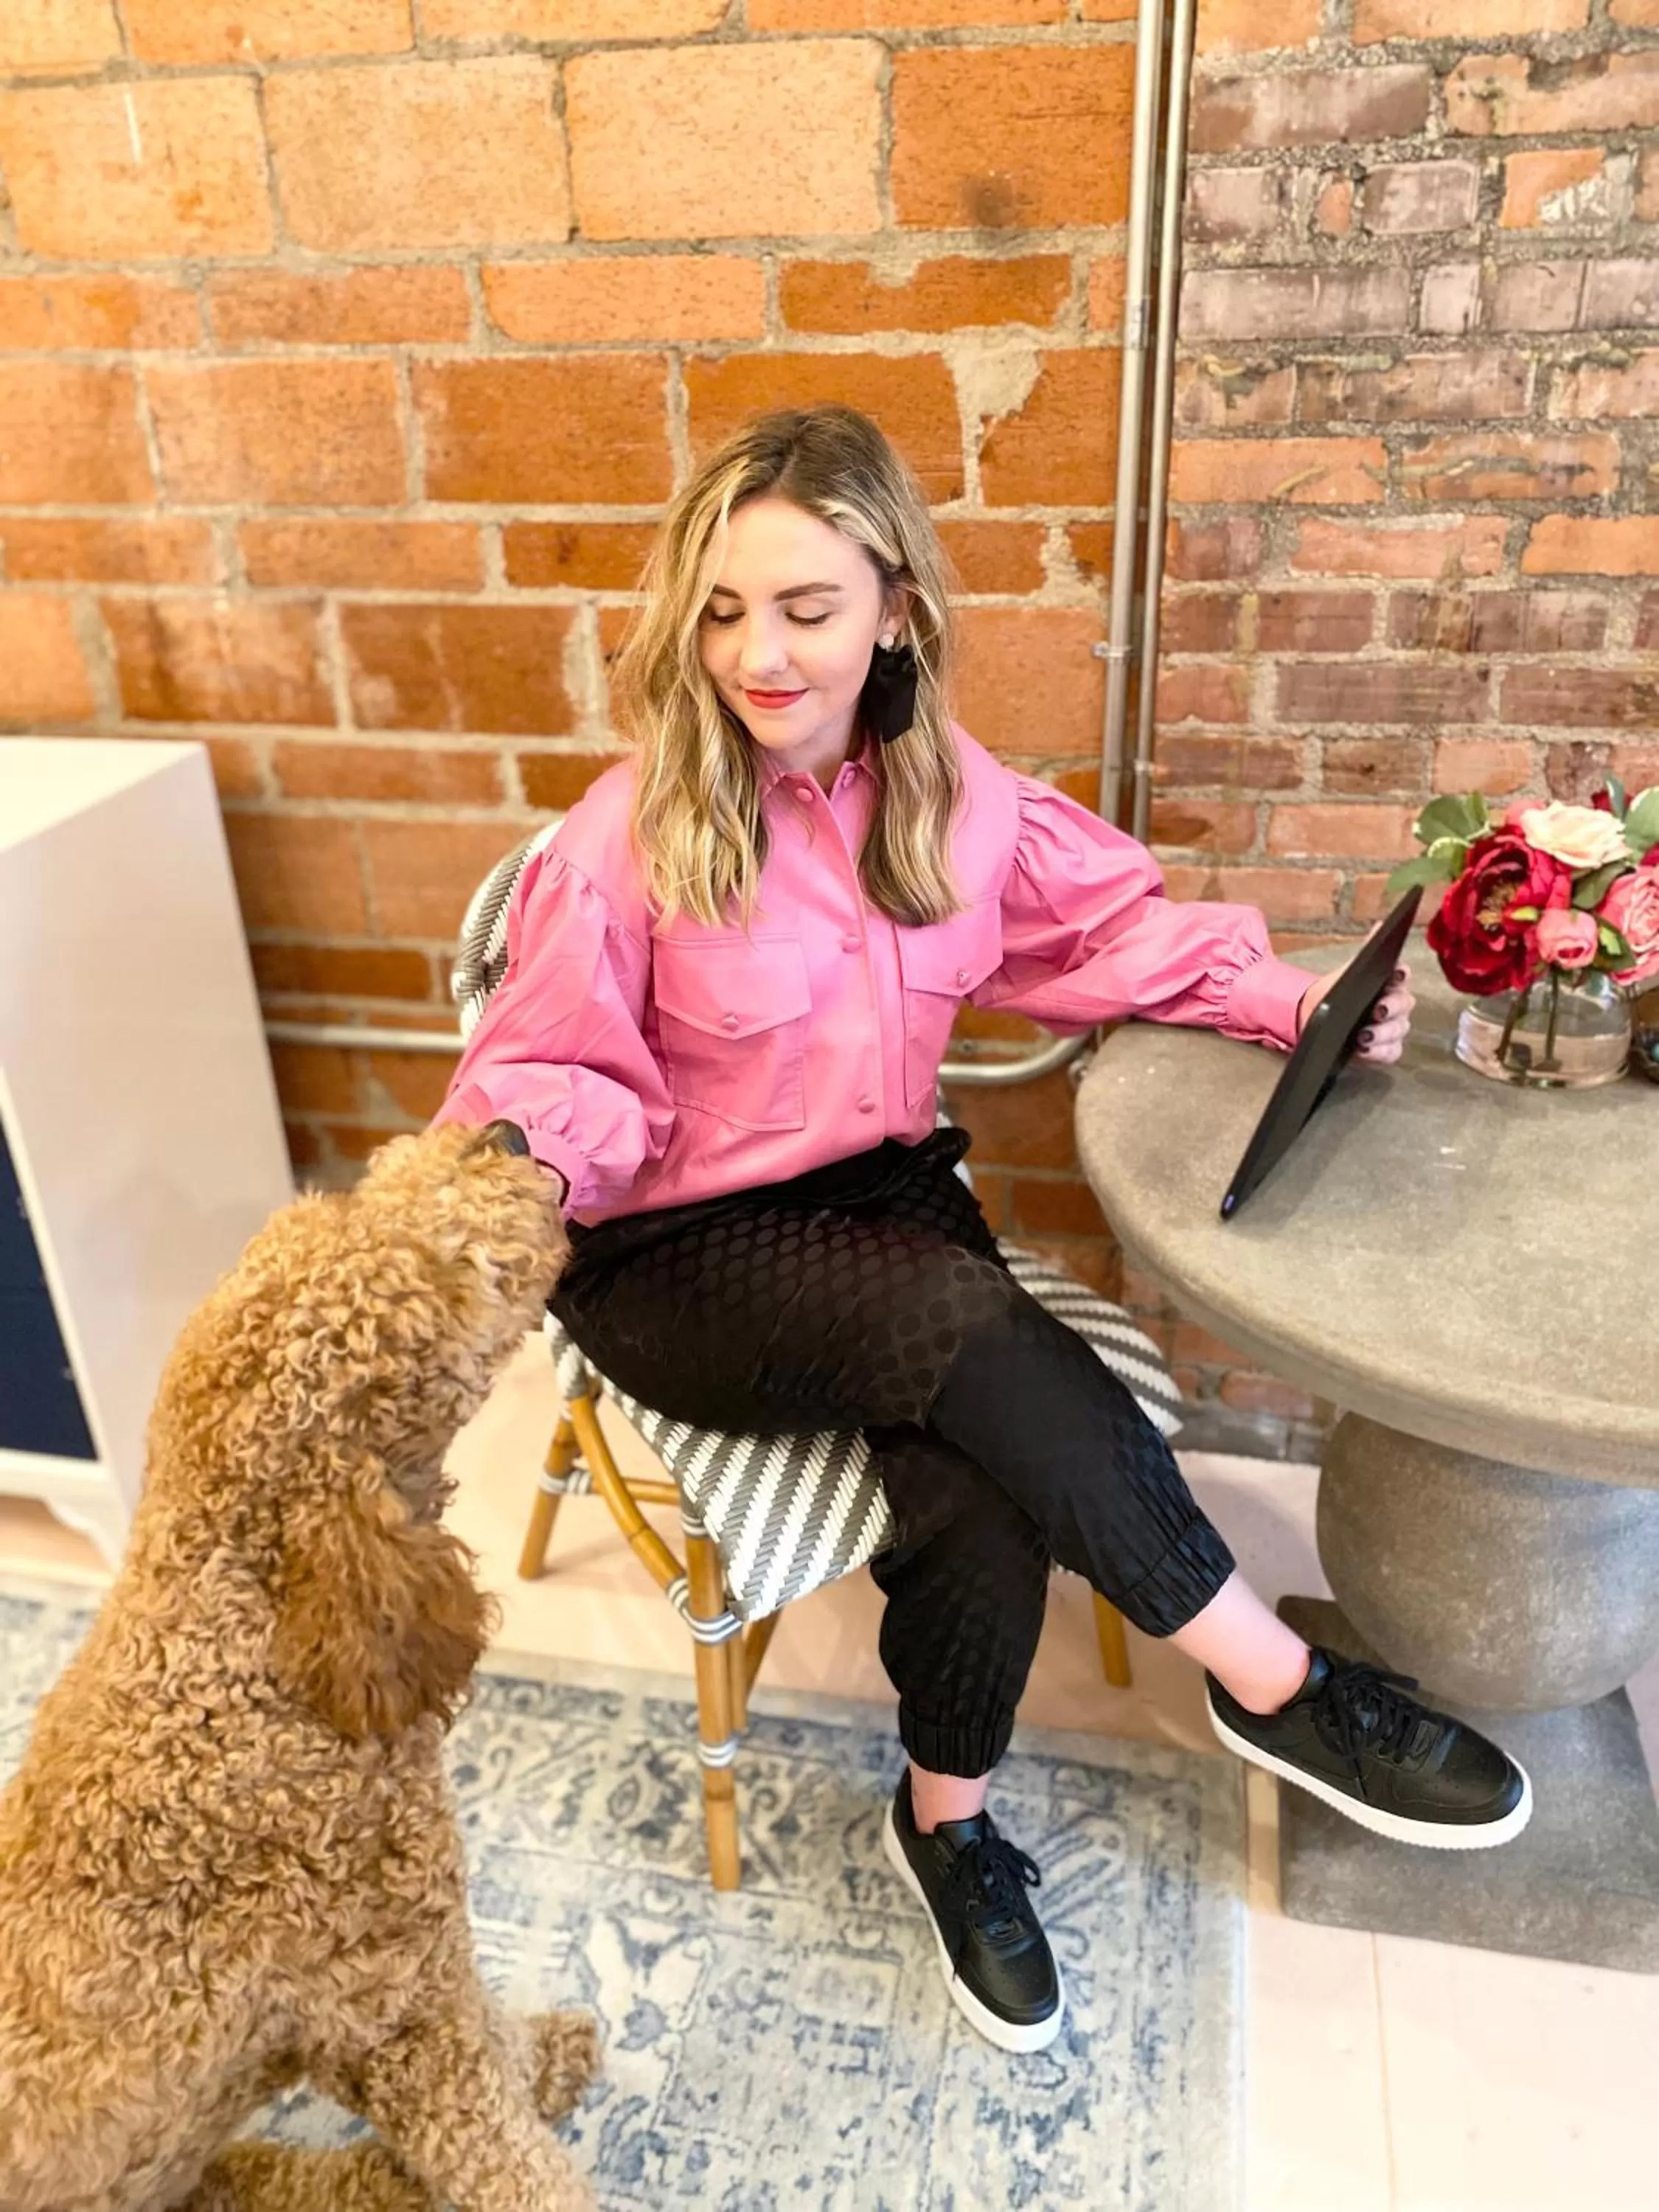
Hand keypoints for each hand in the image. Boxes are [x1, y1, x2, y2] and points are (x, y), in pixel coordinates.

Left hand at [1296, 952, 1415, 1065]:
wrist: (1321, 1020)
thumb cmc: (1340, 993)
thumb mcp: (1349, 972)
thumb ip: (1365, 950)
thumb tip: (1379, 926)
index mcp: (1391, 982)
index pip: (1403, 975)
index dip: (1402, 974)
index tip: (1395, 974)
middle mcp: (1397, 1005)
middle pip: (1404, 1004)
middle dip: (1392, 1007)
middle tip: (1377, 1010)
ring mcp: (1394, 1028)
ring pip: (1398, 1030)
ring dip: (1383, 1033)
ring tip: (1364, 1035)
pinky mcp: (1386, 1049)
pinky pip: (1391, 1052)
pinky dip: (1379, 1052)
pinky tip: (1364, 1050)